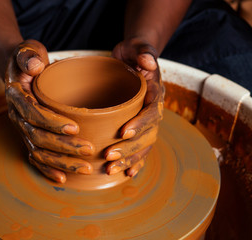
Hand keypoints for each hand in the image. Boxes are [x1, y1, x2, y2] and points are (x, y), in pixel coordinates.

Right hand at [4, 40, 93, 183]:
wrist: (20, 71)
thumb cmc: (28, 59)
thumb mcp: (27, 50)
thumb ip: (29, 55)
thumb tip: (36, 66)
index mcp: (16, 97)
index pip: (33, 113)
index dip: (51, 122)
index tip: (74, 127)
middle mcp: (17, 116)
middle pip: (38, 137)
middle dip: (63, 146)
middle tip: (88, 149)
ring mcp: (23, 129)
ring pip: (39, 152)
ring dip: (61, 162)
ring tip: (84, 167)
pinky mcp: (29, 136)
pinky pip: (36, 157)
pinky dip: (48, 169)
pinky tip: (63, 178)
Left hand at [105, 37, 163, 176]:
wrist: (135, 59)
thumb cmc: (134, 53)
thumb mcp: (138, 47)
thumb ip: (144, 52)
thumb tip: (148, 62)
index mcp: (155, 93)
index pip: (151, 111)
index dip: (140, 123)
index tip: (123, 132)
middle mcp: (154, 110)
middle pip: (147, 134)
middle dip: (129, 148)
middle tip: (109, 156)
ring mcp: (146, 120)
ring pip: (143, 145)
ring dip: (129, 159)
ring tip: (110, 169)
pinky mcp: (138, 126)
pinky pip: (140, 147)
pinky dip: (135, 162)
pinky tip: (125, 174)